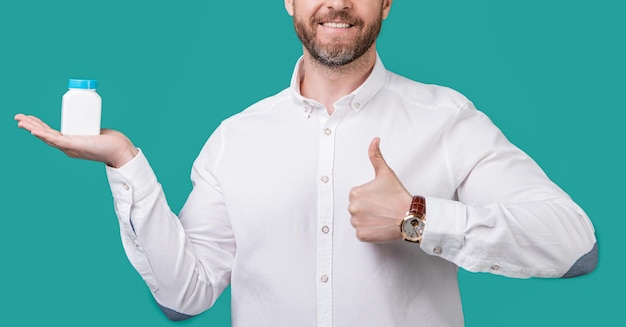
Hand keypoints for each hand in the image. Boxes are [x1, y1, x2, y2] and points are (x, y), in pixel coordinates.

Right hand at [14, 113, 137, 167]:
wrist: (120, 150)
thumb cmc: (111, 142)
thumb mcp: (94, 133)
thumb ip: (90, 130)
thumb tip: (90, 122)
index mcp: (70, 144)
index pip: (50, 134)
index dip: (38, 126)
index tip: (30, 118)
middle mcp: (68, 147)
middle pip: (45, 135)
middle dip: (30, 125)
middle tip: (17, 117)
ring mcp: (70, 147)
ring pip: (46, 137)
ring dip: (32, 128)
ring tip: (19, 121)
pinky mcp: (75, 145)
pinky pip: (56, 140)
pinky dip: (44, 135)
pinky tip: (34, 131)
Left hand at [348, 137, 412, 242]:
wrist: (410, 217)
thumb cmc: (398, 196)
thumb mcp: (386, 173)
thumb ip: (376, 156)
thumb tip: (374, 140)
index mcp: (355, 193)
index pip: (357, 196)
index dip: (370, 197)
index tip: (381, 199)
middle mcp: (352, 208)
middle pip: (357, 208)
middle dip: (368, 209)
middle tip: (383, 208)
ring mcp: (356, 223)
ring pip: (359, 221)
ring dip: (368, 220)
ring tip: (382, 217)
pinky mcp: (362, 236)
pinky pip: (361, 233)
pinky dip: (370, 231)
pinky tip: (380, 226)